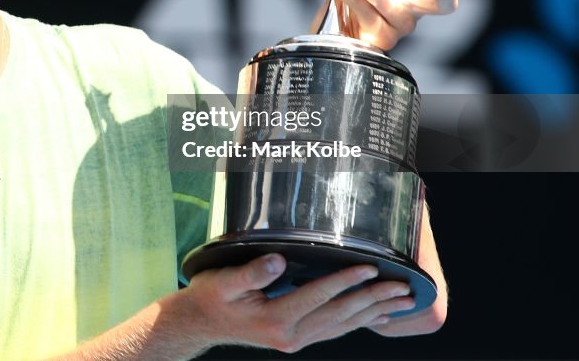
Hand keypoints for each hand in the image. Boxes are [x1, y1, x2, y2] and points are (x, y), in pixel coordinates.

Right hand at [183, 254, 416, 352]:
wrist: (199, 323)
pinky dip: (359, 322)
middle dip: (373, 299)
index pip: (319, 296)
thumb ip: (252, 272)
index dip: (346, 280)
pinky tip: (377, 317)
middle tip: (402, 288)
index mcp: (276, 319)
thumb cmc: (210, 297)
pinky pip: (335, 330)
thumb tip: (279, 260)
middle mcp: (291, 335)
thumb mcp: (224, 281)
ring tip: (401, 301)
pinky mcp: (296, 338)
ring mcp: (295, 340)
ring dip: (374, 312)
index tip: (371, 268)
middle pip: (340, 315)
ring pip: (342, 325)